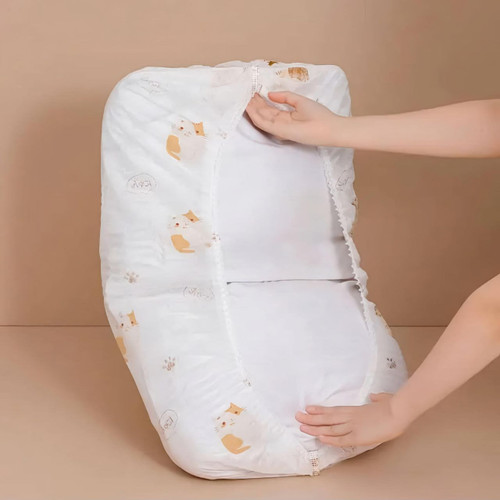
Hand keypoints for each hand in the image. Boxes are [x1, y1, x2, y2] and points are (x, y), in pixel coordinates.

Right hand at [245, 90, 344, 145]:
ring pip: (261, 118)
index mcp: (286, 117)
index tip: (253, 93)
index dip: (261, 101)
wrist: (329, 128)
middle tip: (245, 95)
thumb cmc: (318, 115)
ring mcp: (280, 128)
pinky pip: (265, 123)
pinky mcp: (280, 131)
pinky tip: (249, 107)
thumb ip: (285, 97)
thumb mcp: (300, 102)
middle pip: (264, 113)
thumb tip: (269, 93)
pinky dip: (256, 115)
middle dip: (254, 104)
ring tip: (244, 99)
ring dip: (252, 109)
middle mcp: (281, 123)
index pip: (270, 110)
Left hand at [295, 392, 411, 446]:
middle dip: (311, 418)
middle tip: (297, 416)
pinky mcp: (359, 436)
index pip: (333, 410)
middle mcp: (351, 417)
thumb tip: (374, 397)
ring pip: (330, 428)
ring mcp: (354, 426)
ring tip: (302, 426)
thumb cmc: (392, 404)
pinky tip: (321, 438)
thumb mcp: (381, 400)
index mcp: (355, 410)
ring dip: (316, 428)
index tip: (307, 409)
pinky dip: (331, 439)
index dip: (319, 410)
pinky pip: (342, 439)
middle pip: (327, 418)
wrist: (398, 410)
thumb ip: (376, 399)